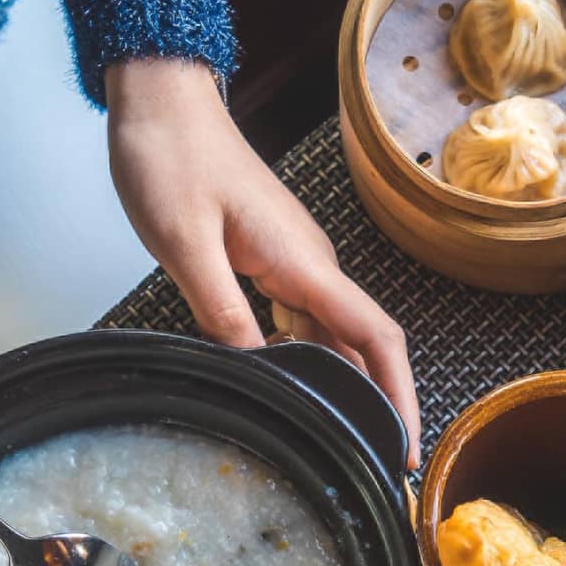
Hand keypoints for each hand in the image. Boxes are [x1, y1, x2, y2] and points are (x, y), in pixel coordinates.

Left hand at [106, 58, 419, 464]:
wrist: (162, 100)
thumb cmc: (169, 156)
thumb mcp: (184, 242)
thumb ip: (221, 311)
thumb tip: (256, 372)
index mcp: (302, 262)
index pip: (374, 337)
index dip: (397, 397)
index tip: (404, 446)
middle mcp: (312, 265)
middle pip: (364, 346)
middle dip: (377, 405)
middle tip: (373, 465)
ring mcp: (297, 263)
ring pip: (334, 339)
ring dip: (343, 387)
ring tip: (337, 440)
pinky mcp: (276, 262)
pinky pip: (305, 323)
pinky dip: (309, 361)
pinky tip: (292, 389)